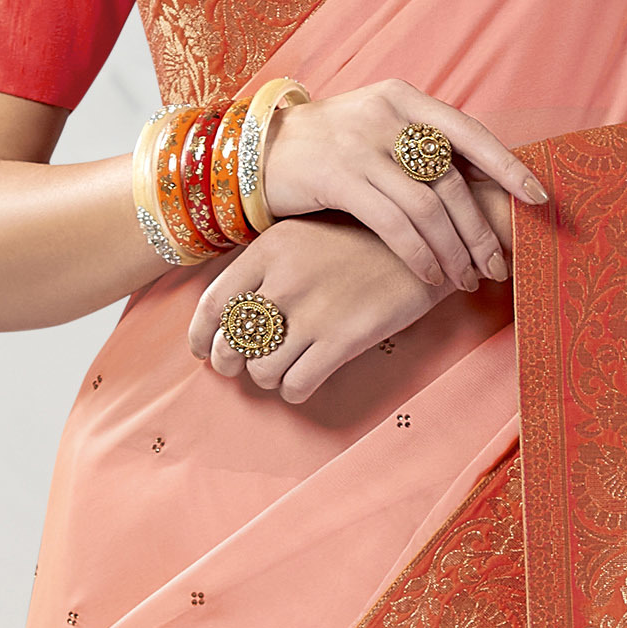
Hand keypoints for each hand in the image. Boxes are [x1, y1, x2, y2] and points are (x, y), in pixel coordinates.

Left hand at [188, 217, 443, 405]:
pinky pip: (297, 384)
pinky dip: (294, 390)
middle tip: (239, 367)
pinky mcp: (343, 340)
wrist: (425, 244)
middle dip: (230, 364)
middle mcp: (284, 280)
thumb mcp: (305, 237)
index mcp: (269, 250)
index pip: (212, 303)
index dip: (201, 335)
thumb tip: (234, 310)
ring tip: (282, 370)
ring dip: (267, 378)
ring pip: (262, 369)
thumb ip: (267, 265)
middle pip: (232, 343)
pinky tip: (304, 380)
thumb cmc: (362, 242)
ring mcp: (313, 312)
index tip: (203, 349)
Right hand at [260, 80, 546, 297]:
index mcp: (404, 98)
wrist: (257, 151)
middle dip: (480, 230)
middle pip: (452, 179)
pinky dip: (419, 254)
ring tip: (467, 280)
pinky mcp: (338, 176)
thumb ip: (420, 146)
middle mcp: (386, 114)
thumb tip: (481, 182)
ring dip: (454, 250)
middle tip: (497, 265)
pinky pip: (394, 223)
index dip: (508, 166)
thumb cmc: (329, 149)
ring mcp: (361, 143)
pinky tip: (431, 276)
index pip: (469, 132)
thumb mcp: (377, 129)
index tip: (539, 198)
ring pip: (428, 205)